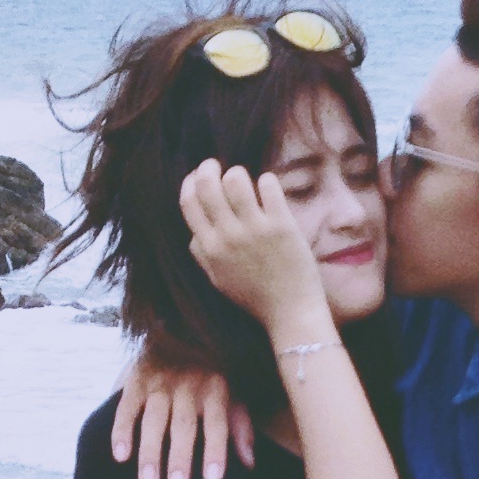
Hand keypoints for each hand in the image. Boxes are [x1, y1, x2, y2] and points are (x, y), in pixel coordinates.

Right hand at [111, 358, 253, 478]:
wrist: (178, 332)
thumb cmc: (211, 378)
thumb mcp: (233, 395)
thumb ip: (241, 427)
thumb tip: (249, 463)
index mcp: (216, 389)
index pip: (218, 424)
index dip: (216, 451)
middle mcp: (188, 385)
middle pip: (184, 425)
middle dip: (180, 457)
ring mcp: (160, 382)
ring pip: (154, 420)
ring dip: (150, 451)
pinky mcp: (135, 380)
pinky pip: (127, 408)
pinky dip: (122, 431)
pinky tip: (121, 457)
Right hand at [180, 160, 325, 336]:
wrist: (290, 313)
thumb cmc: (254, 297)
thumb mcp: (217, 280)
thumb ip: (202, 254)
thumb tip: (194, 231)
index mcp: (210, 248)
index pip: (189, 202)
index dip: (191, 181)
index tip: (198, 176)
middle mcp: (228, 236)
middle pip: (207, 185)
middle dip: (209, 167)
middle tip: (217, 166)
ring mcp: (255, 230)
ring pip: (236, 179)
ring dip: (238, 173)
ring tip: (246, 180)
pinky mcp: (282, 226)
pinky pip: (268, 186)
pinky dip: (267, 181)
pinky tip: (268, 189)